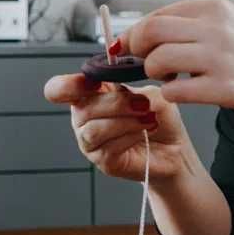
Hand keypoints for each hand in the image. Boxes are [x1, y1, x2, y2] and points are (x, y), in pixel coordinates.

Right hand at [42, 76, 193, 183]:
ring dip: (125, 121)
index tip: (95, 84)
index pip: (58, 89)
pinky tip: (144, 132)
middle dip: (116, 103)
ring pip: (94, 129)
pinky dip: (130, 136)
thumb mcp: (147, 91)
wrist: (175, 147)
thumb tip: (114, 73)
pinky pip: (108, 147)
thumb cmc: (158, 116)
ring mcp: (90, 142)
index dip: (69, 85)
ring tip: (148, 118)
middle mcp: (83, 119)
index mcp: (88, 95)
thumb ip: (129, 84)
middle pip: (82, 109)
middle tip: (142, 104)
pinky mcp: (103, 161)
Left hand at [122, 0, 233, 121]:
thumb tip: (150, 31)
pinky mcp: (225, 88)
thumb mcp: (232, 23)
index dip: (136, 32)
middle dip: (136, 49)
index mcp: (214, 8)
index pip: (158, 14)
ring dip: (155, 73)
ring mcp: (220, 58)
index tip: (127, 46)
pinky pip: (177, 92)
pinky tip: (184, 93)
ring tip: (170, 78)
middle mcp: (216, 28)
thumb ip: (196, 24)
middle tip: (140, 62)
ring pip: (159, 61)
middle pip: (151, 32)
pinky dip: (172, 94)